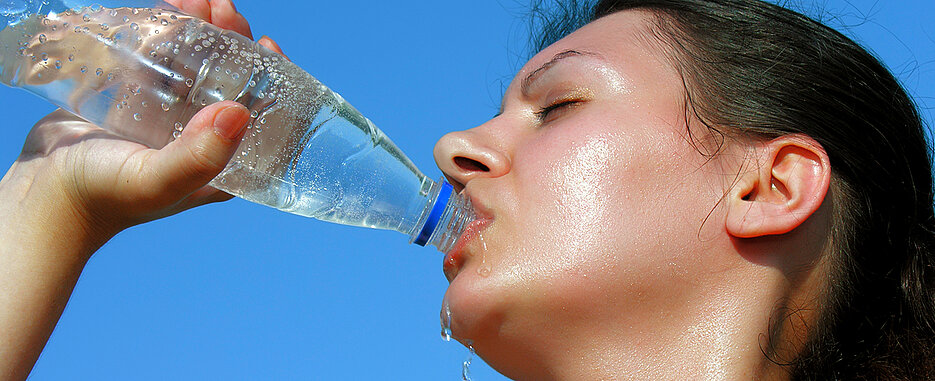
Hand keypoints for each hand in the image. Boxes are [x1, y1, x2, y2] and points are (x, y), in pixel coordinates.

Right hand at [0, 1, 286, 378]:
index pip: (262, 116)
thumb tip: (241, 112)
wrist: (45, 193)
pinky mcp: (138, 102)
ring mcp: (170, 119)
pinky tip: (172, 11)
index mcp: (223, 164)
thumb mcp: (159, 180)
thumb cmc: (106, 196)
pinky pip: (161, 62)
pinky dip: (168, 35)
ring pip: (197, 67)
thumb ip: (199, 155)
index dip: (272, 78)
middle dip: (234, 43)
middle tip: (225, 12)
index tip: (266, 46)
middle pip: (232, 83)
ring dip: (202, 32)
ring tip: (201, 3)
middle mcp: (202, 140)